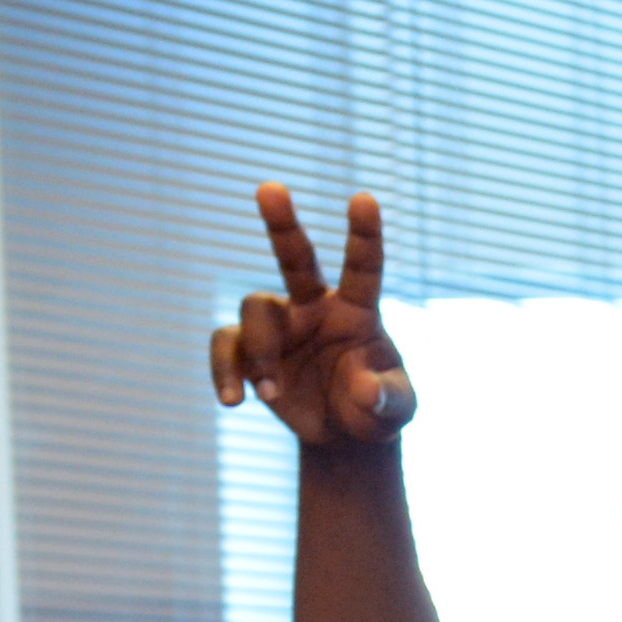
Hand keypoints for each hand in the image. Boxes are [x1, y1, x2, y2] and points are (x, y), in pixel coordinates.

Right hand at [208, 183, 416, 449]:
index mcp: (357, 311)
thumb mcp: (396, 409)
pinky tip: (234, 400)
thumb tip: (365, 388)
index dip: (364, 235)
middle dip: (283, 224)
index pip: (363, 268)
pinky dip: (224, 372)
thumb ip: (387, 397)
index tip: (365, 199)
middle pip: (295, 256)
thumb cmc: (375, 408)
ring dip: (261, 350)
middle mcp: (314, 306)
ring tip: (273, 391)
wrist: (341, 432)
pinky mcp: (247, 350)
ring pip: (254, 308)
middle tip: (270, 188)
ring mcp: (278, 325)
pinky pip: (225, 346)